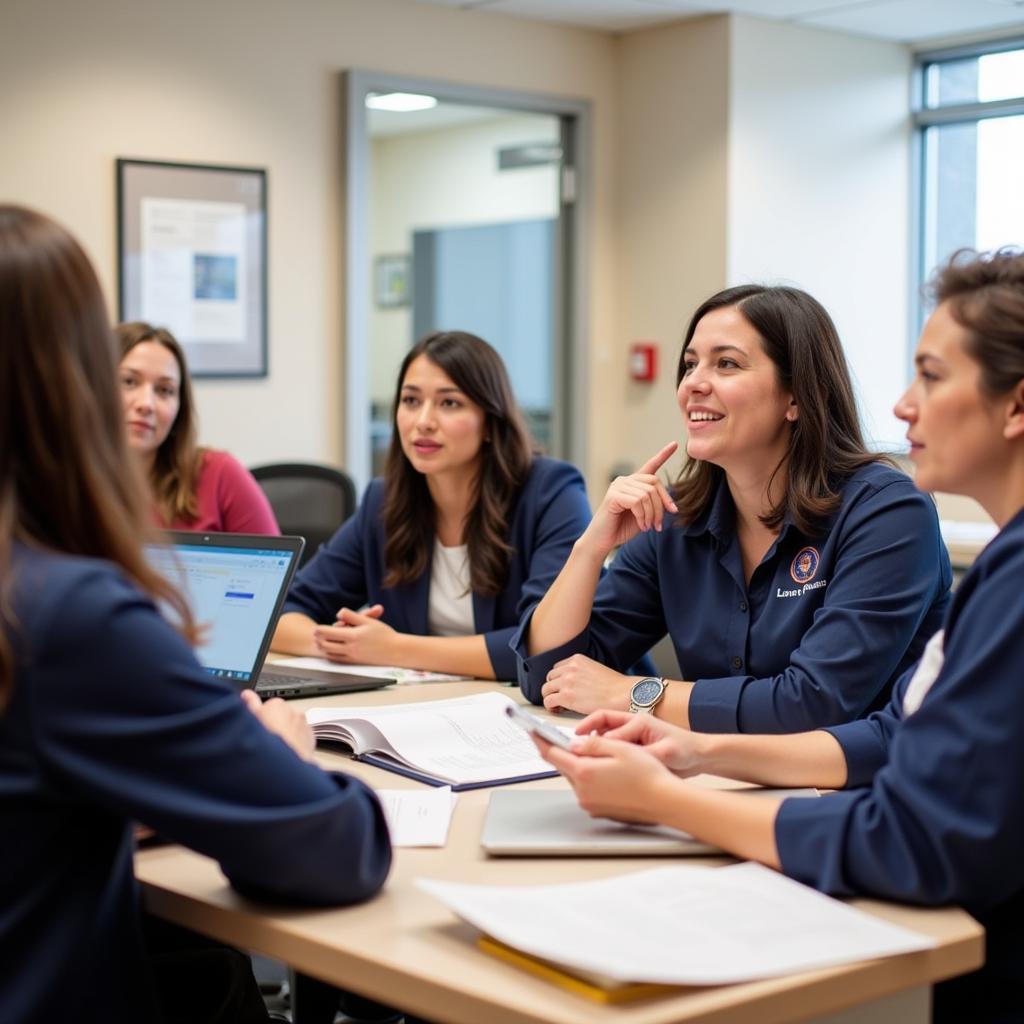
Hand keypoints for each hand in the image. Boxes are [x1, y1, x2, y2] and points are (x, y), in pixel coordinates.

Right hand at [241, 689, 316, 762]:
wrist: (284, 763)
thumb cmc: (265, 742)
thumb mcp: (252, 720)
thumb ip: (250, 704)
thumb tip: (247, 694)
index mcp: (276, 704)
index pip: (268, 708)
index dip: (262, 719)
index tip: (260, 728)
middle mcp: (293, 711)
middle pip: (281, 717)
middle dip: (276, 725)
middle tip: (267, 740)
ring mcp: (303, 723)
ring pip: (293, 727)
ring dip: (287, 733)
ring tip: (277, 748)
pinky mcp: (311, 736)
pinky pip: (302, 737)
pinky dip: (297, 742)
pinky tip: (288, 751)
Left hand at [313, 604, 400, 664]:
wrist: (396, 651)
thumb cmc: (384, 634)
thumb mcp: (368, 621)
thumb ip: (351, 616)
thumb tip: (338, 614)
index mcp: (353, 636)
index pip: (328, 633)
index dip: (320, 630)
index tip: (317, 628)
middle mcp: (351, 648)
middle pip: (325, 645)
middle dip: (319, 639)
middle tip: (316, 635)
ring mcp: (352, 657)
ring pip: (330, 654)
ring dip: (324, 647)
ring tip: (322, 641)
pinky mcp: (355, 663)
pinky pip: (337, 660)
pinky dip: (331, 655)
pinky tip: (332, 650)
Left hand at [534, 733, 673, 823]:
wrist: (666, 802)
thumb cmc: (648, 774)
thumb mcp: (619, 748)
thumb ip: (591, 745)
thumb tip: (572, 744)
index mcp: (584, 773)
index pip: (552, 754)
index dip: (540, 740)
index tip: (531, 730)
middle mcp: (582, 792)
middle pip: (564, 766)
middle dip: (562, 751)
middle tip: (562, 737)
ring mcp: (590, 803)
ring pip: (576, 777)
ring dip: (579, 764)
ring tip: (595, 753)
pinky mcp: (598, 810)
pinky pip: (586, 788)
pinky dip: (589, 777)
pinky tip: (605, 770)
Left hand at [541, 655, 635, 713]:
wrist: (623, 694)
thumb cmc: (615, 687)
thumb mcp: (595, 669)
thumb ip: (581, 672)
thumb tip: (573, 683)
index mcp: (577, 659)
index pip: (557, 668)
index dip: (559, 680)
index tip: (563, 688)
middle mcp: (570, 668)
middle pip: (550, 678)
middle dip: (554, 688)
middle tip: (560, 698)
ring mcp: (567, 681)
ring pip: (546, 689)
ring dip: (551, 697)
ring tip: (559, 705)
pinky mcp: (566, 696)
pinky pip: (548, 701)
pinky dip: (551, 707)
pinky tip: (558, 710)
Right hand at [575, 709, 707, 775]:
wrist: (699, 757)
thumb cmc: (685, 749)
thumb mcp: (664, 751)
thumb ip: (639, 750)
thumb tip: (612, 750)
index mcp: (637, 720)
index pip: (606, 720)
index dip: (589, 729)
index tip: (576, 740)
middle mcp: (632, 726)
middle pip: (600, 727)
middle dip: (586, 737)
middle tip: (572, 750)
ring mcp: (632, 737)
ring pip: (604, 739)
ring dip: (593, 747)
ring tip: (583, 760)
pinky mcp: (633, 749)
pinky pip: (612, 751)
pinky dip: (603, 757)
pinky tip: (598, 768)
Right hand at [581, 442, 678, 555]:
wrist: (603, 541)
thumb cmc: (622, 528)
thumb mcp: (645, 515)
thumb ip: (654, 505)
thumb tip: (671, 505)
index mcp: (633, 484)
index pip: (650, 466)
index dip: (663, 455)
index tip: (675, 444)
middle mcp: (624, 480)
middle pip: (654, 483)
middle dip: (662, 505)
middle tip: (659, 525)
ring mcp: (617, 486)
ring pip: (647, 494)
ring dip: (652, 514)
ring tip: (648, 527)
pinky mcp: (613, 495)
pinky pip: (637, 501)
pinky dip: (643, 516)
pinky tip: (641, 525)